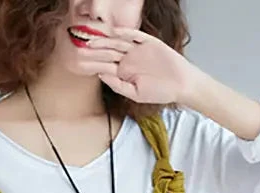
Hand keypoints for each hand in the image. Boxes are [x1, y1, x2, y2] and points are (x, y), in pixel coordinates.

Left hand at [74, 26, 204, 105]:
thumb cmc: (160, 92)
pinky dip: (125, 32)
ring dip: (105, 39)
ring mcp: (138, 49)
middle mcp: (129, 58)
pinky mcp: (149, 42)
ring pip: (118, 42)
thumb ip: (118, 85)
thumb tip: (100, 74)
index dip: (93, 60)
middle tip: (80, 42)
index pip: (106, 63)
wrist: (181, 84)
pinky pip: (135, 35)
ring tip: (92, 36)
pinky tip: (114, 31)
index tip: (79, 58)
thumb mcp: (135, 94)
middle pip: (109, 50)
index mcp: (124, 71)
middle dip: (95, 47)